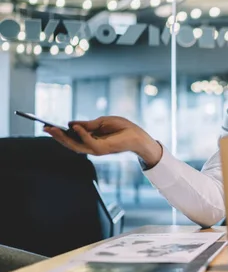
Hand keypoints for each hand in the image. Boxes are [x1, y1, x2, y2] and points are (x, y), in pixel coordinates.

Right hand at [43, 116, 162, 166]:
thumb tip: (71, 124)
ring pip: (76, 146)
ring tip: (53, 128)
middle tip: (45, 128)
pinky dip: (81, 135)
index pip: (72, 139)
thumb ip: (88, 124)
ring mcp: (97, 149)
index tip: (47, 126)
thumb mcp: (102, 122)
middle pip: (71, 144)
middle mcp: (92, 147)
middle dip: (58, 136)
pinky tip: (75, 127)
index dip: (60, 134)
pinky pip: (89, 143)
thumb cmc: (123, 128)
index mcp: (91, 140)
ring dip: (64, 137)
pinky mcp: (103, 149)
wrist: (138, 135)